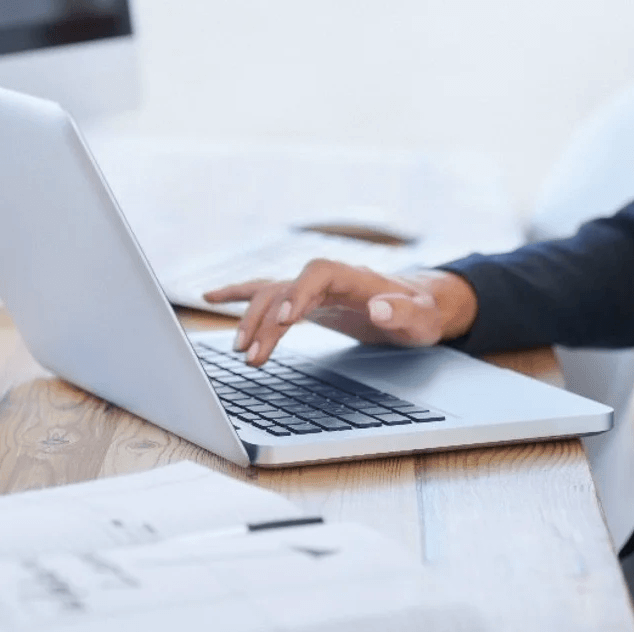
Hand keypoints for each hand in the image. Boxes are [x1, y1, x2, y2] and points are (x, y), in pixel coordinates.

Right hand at [203, 260, 477, 365]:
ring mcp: (315, 288)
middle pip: (287, 287)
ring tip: (243, 353)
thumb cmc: (423, 312)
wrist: (421, 304)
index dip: (299, 292)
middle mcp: (329, 278)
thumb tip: (380, 307)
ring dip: (253, 321)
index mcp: (357, 277)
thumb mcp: (423, 319)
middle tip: (253, 355)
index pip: (319, 273)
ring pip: (272, 294)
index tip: (285, 318)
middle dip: (267, 319)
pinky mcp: (306, 300)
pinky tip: (211, 297)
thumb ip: (404, 313)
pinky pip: (268, 292)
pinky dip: (240, 295)